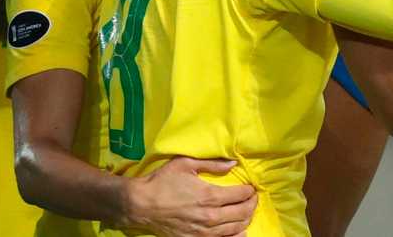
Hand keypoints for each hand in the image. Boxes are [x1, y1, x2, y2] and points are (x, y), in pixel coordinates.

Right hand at [121, 157, 256, 236]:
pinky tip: (239, 231)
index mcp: (210, 196)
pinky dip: (234, 236)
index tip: (251, 187)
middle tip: (253, 198)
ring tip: (247, 211)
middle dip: (252, 204)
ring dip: (246, 220)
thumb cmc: (162, 182)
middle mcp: (210, 216)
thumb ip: (213, 164)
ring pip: (236, 229)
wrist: (139, 205)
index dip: (250, 190)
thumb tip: (234, 163)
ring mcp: (203, 232)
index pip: (241, 195)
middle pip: (243, 213)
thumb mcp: (186, 164)